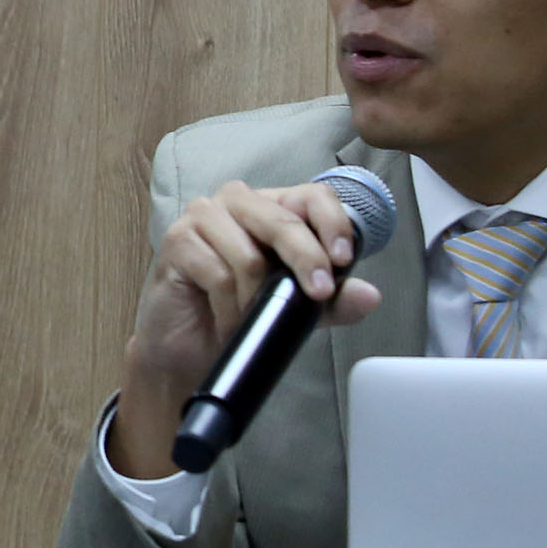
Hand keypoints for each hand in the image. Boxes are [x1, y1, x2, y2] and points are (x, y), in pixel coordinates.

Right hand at [107, 178, 383, 476]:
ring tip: (254, 319)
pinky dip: (230, 307)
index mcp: (272, 208)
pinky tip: (229, 322)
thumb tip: (369, 296)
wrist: (187, 350)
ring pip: (249, 254)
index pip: (311, 196)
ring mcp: (203, 217)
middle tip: (317, 294)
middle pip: (283, 220)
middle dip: (306, 259)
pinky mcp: (177, 240)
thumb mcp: (297, 310)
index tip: (342, 259)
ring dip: (258, 298)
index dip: (332, 223)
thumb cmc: (239, 317)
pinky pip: (218, 274)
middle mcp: (237, 202)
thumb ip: (333, 301)